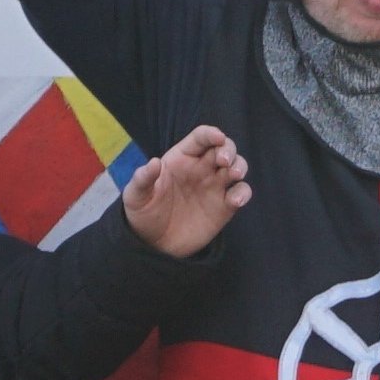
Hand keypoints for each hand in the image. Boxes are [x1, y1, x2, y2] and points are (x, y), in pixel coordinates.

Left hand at [119, 125, 253, 255]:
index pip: (200, 138)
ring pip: (236, 166)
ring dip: (240, 166)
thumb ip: (143, 179)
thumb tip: (154, 162)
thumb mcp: (135, 196)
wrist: (154, 245)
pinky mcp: (224, 206)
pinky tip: (236, 200)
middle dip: (229, 149)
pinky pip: (240, 192)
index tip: (217, 137)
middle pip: (224, 148)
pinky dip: (243, 192)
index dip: (211, 134)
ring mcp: (215, 186)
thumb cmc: (143, 213)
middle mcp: (201, 168)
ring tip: (235, 174)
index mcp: (181, 158)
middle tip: (223, 161)